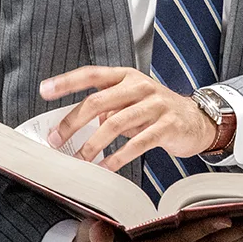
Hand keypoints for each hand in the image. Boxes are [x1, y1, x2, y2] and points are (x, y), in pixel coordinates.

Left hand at [42, 66, 215, 171]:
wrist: (198, 121)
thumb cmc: (157, 111)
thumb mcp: (131, 102)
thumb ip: (106, 108)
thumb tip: (74, 123)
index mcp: (127, 76)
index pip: (91, 74)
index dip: (66, 82)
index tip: (44, 90)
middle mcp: (140, 86)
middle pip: (98, 101)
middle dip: (73, 122)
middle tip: (56, 139)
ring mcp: (155, 105)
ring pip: (115, 124)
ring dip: (92, 144)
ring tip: (79, 159)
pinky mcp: (167, 126)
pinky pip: (137, 143)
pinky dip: (117, 157)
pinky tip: (105, 167)